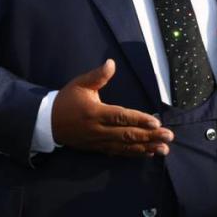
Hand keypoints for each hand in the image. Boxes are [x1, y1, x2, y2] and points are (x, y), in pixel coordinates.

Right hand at [51, 59, 172, 156]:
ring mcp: (99, 142)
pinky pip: (119, 153)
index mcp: (95, 113)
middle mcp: (99, 130)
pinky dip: (134, 154)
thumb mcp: (79, 84)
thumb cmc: (66, 101)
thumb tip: (111, 63)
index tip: (156, 122)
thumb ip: (97, 75)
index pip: (121, 117)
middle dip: (150, 136)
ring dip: (146, 148)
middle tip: (169, 136)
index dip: (139, 120)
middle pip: (128, 135)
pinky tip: (148, 153)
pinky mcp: (98, 149)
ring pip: (126, 147)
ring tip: (164, 149)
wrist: (48, 122)